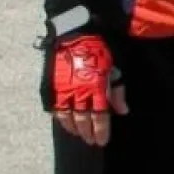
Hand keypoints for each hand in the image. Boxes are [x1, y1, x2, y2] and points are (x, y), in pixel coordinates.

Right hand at [41, 32, 128, 146]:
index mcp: (95, 87)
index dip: (101, 130)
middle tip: (92, 141)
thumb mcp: (116, 63)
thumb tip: (123, 110)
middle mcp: (77, 93)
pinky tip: (66, 123)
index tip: (102, 141)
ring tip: (80, 135)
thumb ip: (118, 88)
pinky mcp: (51, 87)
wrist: (73, 32)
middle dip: (88, 133)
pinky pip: (55, 109)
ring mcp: (62, 91)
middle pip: (82, 120)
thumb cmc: (99, 45)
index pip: (99, 116)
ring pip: (67, 117)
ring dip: (74, 129)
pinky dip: (61, 119)